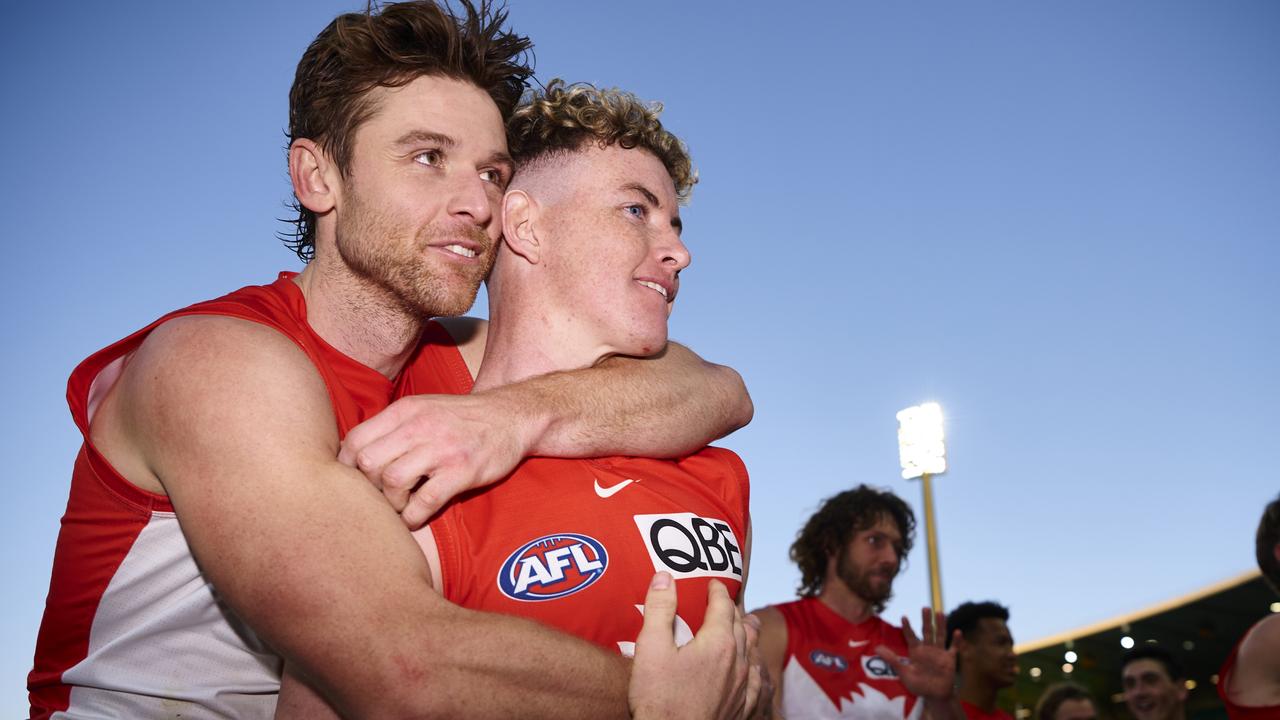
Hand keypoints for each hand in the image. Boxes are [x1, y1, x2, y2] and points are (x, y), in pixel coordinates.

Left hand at [338, 393, 532, 527]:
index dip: (347, 466)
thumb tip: (351, 453)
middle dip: (369, 485)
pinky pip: (425, 501)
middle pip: (369, 462)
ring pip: (393, 480)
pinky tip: (416, 517)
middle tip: (381, 494)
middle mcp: (420, 427)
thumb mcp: (423, 408)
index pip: (356, 439)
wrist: (511, 416)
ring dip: (391, 502)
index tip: (355, 480)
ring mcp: (442, 449)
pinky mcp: (462, 471)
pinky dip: (414, 516)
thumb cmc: (461, 418)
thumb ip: (392, 426)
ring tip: (401, 505)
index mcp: (406, 411)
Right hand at [630, 574, 760, 719]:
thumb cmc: (659, 699)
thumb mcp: (651, 648)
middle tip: (725, 601)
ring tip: (745, 624)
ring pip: (752, 651)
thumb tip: (665, 577)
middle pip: (741, 625)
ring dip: (747, 633)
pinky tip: (753, 668)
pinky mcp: (742, 707)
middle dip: (733, 609)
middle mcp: (737, 661)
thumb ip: (660, 609)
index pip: (723, 605)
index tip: (713, 583)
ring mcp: (742, 686)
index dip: (717, 590)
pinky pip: (757, 680)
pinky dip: (755, 665)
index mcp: (718, 642)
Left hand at [874, 607, 957, 702]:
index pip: (911, 636)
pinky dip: (956, 641)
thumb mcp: (903, 673)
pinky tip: (957, 631)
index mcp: (916, 651)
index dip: (907, 627)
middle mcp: (928, 649)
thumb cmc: (918, 685)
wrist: (935, 696)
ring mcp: (939, 653)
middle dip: (926, 620)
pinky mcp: (949, 660)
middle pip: (927, 631)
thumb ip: (892, 660)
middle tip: (925, 608)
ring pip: (940, 635)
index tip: (903, 617)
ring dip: (941, 625)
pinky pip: (954, 648)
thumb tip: (876, 648)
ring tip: (940, 613)